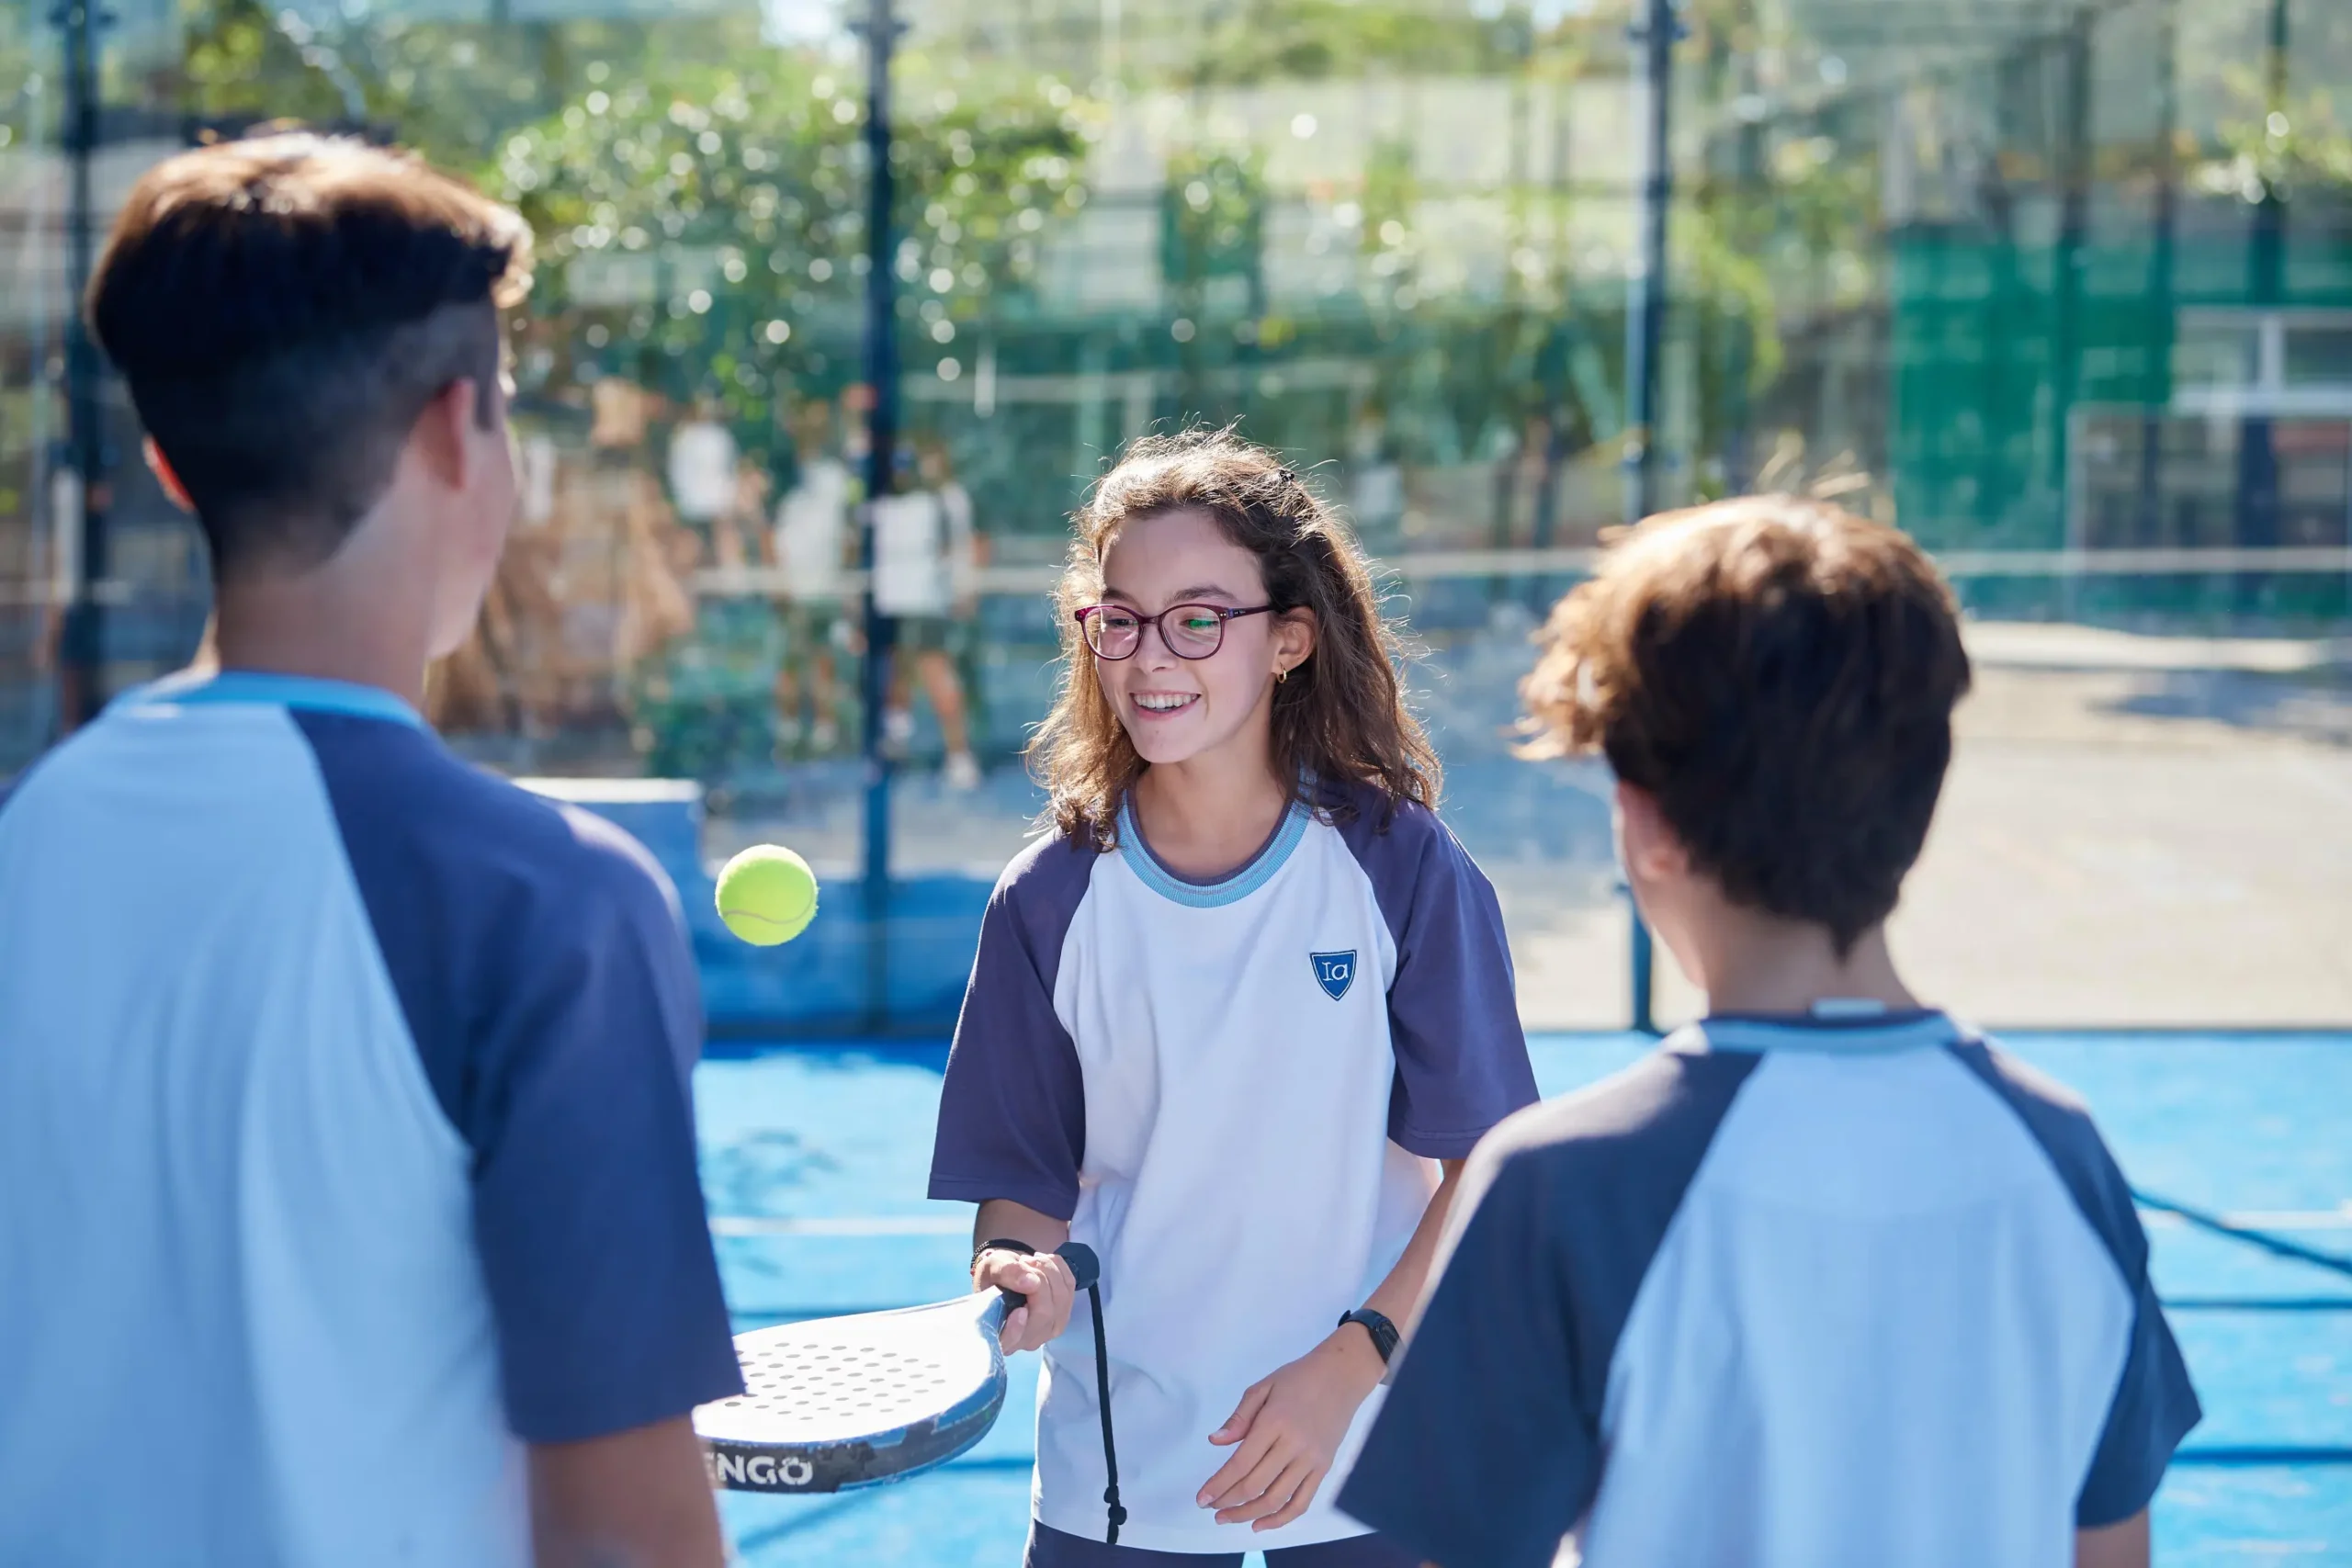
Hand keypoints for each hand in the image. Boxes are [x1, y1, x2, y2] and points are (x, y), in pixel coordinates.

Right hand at [972, 1247, 1075, 1353]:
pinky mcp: (1063, 1315)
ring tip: (1030, 1260)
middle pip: (1044, 1313)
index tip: (1019, 1310)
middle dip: (1039, 1279)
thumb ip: (1006, 1273)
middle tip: (1023, 1262)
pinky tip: (1044, 1262)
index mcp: (999, 1335)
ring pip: (1061, 1299)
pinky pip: (1069, 1287)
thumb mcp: (991, 1268)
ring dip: (1049, 1270)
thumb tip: (1030, 1282)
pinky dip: (1059, 1268)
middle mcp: (1025, 1341)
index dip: (1015, 1329)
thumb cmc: (995, 1278)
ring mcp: (1048, 1331)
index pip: (1009, 1341)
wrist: (1010, 1275)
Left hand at [1198, 1331, 1384, 1531]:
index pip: (1241, 1464)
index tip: (1201, 1499)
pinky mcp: (1324, 1469)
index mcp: (1274, 1423)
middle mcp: (1293, 1446)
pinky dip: (1281, 1519)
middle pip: (1255, 1485)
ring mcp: (1311, 1460)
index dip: (1218, 1485)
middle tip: (1211, 1509)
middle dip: (1228, 1502)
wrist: (1342, 1375)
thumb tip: (1216, 1441)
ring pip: (1276, 1499)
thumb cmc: (1299, 1377)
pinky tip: (1261, 1524)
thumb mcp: (1264, 1387)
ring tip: (1229, 1517)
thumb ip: (1239, 1417)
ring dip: (1249, 1514)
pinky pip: (1302, 1502)